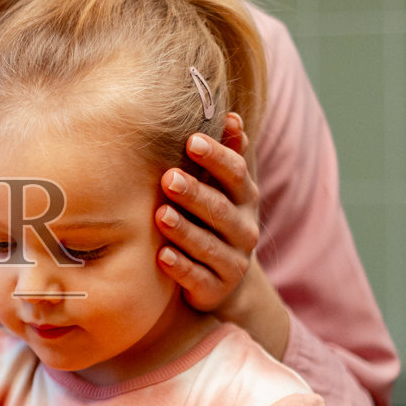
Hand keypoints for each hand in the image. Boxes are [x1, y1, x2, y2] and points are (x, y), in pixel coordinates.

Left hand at [156, 113, 260, 312]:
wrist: (223, 281)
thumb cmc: (214, 221)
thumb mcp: (223, 189)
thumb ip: (226, 156)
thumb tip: (231, 116)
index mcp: (245, 199)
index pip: (236, 174)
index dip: (216, 157)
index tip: (191, 140)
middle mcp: (244, 230)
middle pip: (221, 210)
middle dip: (195, 193)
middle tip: (169, 178)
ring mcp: (232, 262)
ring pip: (209, 245)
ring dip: (185, 230)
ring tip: (160, 215)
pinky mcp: (215, 290)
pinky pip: (198, 278)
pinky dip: (181, 267)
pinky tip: (162, 256)